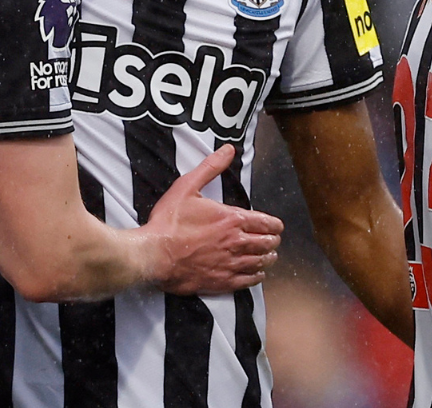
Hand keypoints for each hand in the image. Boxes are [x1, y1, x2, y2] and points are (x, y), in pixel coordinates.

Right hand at [144, 145, 283, 294]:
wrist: (154, 255)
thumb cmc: (169, 222)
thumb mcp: (188, 186)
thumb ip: (211, 167)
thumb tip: (228, 150)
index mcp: (231, 219)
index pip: (265, 223)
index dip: (274, 225)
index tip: (277, 226)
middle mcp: (236, 242)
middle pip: (266, 243)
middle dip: (272, 241)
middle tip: (274, 240)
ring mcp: (230, 264)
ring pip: (260, 262)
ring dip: (268, 258)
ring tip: (270, 257)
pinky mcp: (221, 281)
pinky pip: (247, 281)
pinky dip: (256, 277)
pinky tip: (257, 275)